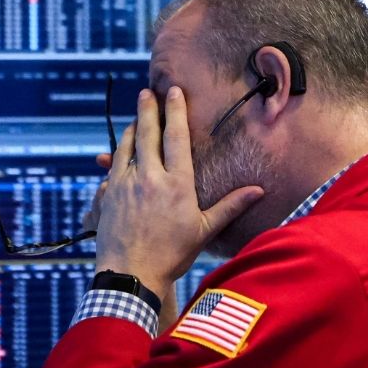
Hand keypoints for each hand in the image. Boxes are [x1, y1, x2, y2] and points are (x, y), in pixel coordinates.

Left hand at [93, 87, 263, 292]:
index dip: (175, 111)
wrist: (131, 275)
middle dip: (148, 110)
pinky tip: (119, 154)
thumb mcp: (204, 231)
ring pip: (126, 147)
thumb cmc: (171, 256)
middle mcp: (149, 178)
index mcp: (176, 184)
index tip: (174, 92)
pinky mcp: (108, 195)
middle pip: (147, 134)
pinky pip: (112, 168)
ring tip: (136, 119)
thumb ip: (230, 206)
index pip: (176, 137)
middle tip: (147, 92)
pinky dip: (117, 156)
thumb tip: (259, 191)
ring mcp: (125, 184)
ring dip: (131, 129)